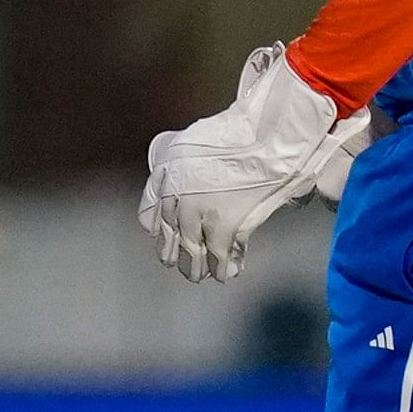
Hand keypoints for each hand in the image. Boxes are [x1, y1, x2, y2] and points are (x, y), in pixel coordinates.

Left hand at [137, 45, 372, 283]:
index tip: (161, 238)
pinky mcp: (222, 226)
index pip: (151, 213)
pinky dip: (222, 266)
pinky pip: (219, 253)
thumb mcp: (187, 143)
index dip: (158, 230)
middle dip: (174, 252)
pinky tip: (225, 274)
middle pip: (170, 235)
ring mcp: (197, 214)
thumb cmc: (233, 135)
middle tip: (176, 264)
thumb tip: (174, 185)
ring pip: (192, 248)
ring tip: (199, 276)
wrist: (261, 137)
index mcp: (165, 176)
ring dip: (196, 265)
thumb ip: (179, 165)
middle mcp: (175, 198)